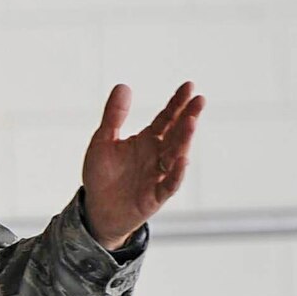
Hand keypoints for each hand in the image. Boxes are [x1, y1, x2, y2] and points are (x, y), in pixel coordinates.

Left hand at [81, 82, 204, 249]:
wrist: (97, 209)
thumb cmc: (102, 174)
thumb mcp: (103, 141)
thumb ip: (114, 116)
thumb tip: (123, 86)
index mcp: (148, 140)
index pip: (166, 118)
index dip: (177, 103)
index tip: (189, 86)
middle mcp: (158, 155)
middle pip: (176, 134)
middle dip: (188, 117)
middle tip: (199, 100)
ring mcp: (159, 175)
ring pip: (176, 156)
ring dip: (184, 140)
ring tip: (191, 122)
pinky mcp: (156, 196)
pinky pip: (169, 184)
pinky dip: (176, 174)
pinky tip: (182, 161)